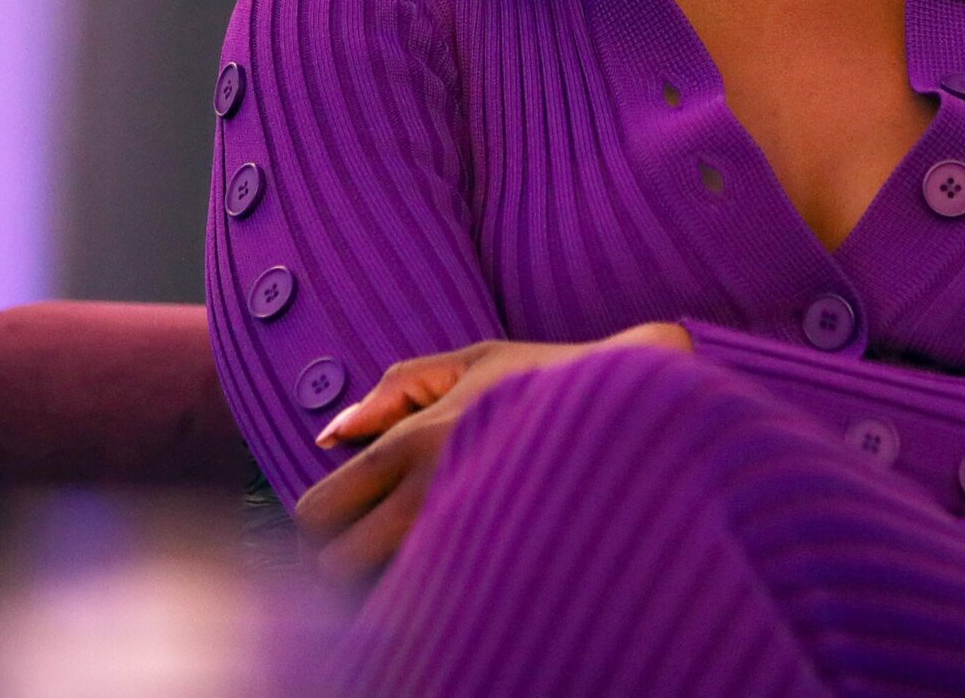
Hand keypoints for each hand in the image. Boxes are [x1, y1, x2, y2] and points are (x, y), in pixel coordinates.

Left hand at [292, 323, 688, 580]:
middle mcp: (433, 493)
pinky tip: (470, 570)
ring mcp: (473, 534)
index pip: (319, 511)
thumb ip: (398, 388)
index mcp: (414, 441)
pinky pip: (443, 605)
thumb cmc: (557, 378)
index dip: (321, 524)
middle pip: (337, 569)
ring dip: (393, 585)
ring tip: (429, 559)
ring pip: (385, 598)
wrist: (646, 411)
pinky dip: (441, 597)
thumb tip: (330, 435)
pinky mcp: (509, 564)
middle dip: (345, 564)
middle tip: (381, 548)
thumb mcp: (480, 360)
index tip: (348, 519)